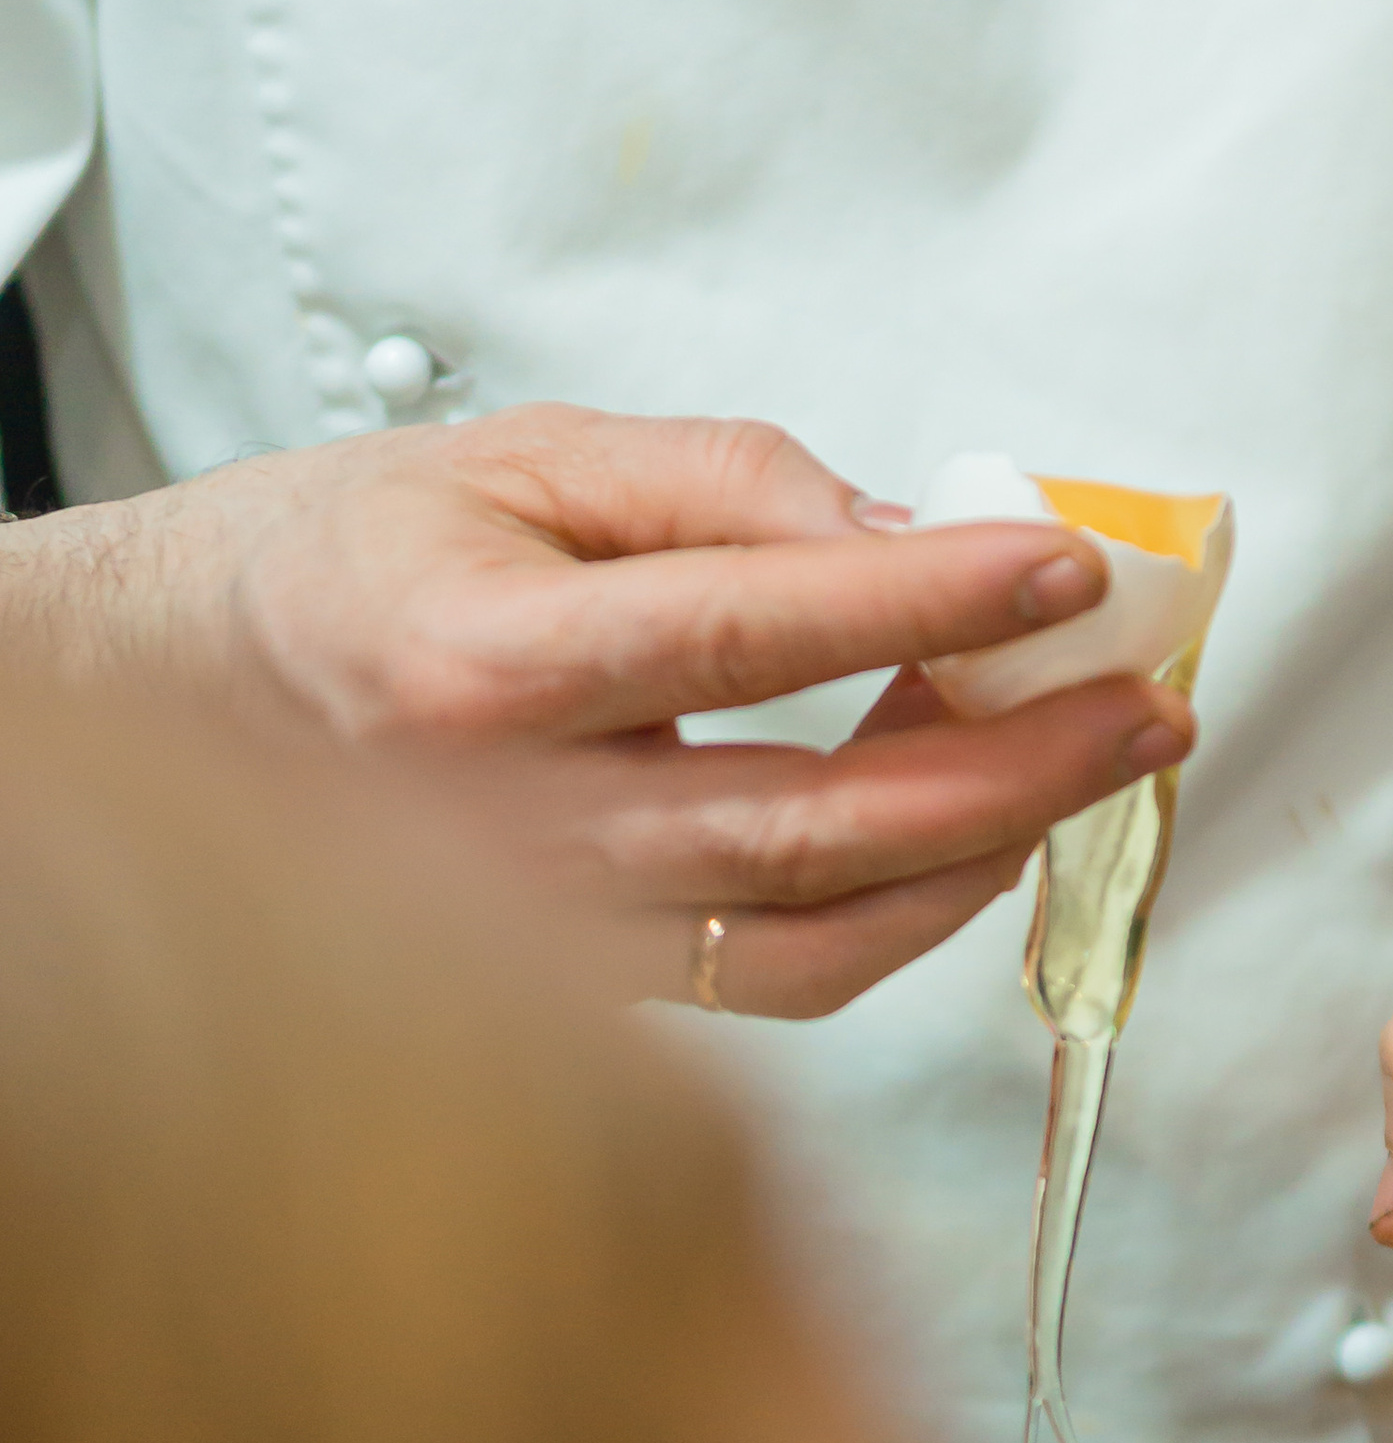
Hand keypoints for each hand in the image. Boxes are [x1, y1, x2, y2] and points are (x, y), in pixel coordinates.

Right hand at [6, 408, 1190, 1014]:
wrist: (197, 690)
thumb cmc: (353, 562)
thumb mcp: (525, 456)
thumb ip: (725, 485)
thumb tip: (915, 532)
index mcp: (482, 666)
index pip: (748, 635)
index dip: (926, 607)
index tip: (1063, 571)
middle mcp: (510, 823)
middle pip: (812, 824)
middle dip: (1012, 769)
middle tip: (1144, 708)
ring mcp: (550, 930)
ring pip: (813, 932)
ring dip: (981, 850)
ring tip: (1086, 757)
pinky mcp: (590, 986)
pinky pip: (782, 979)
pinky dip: (904, 914)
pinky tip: (974, 831)